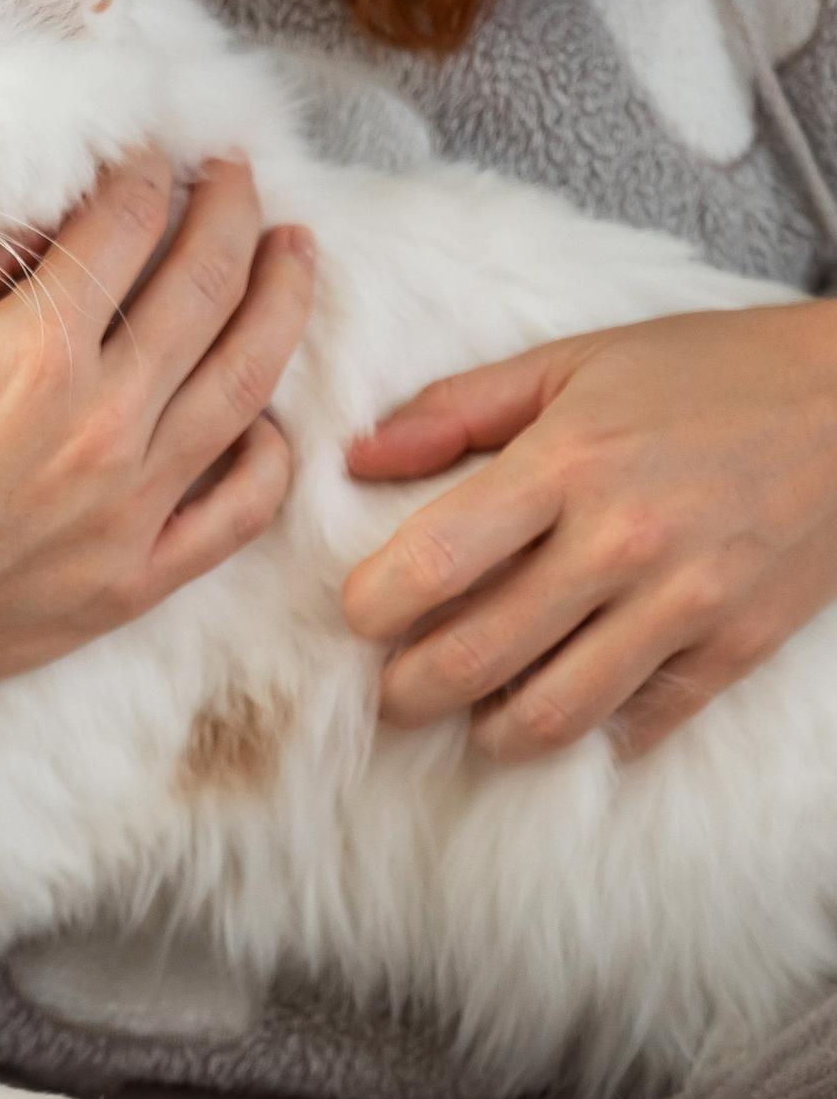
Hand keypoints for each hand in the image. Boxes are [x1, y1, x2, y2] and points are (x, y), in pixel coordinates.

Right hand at [0, 153, 315, 736]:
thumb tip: (55, 206)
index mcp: (35, 353)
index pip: (126, 223)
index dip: (145, 168)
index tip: (149, 149)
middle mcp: (102, 424)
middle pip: (209, 282)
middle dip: (231, 205)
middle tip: (235, 171)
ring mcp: (131, 508)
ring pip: (250, 378)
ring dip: (283, 296)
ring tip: (293, 251)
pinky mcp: (139, 579)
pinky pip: (243, 507)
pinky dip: (270, 451)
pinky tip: (263, 412)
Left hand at [343, 300, 836, 759]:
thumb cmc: (705, 373)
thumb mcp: (573, 362)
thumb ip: (455, 409)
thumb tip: (359, 460)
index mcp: (565, 463)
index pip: (434, 562)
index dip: (370, 608)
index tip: (359, 615)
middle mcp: (621, 541)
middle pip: (475, 659)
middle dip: (406, 695)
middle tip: (390, 692)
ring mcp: (686, 602)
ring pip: (553, 714)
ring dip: (488, 733)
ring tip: (469, 716)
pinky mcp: (738, 645)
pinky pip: (641, 723)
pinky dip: (590, 736)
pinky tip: (562, 709)